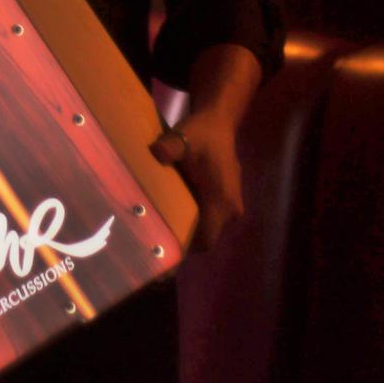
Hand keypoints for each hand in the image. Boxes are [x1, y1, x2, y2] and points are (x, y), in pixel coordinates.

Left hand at [150, 109, 242, 250]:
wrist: (219, 122)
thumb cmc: (202, 133)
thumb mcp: (183, 138)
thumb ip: (170, 147)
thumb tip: (156, 153)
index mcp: (221, 200)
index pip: (206, 239)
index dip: (186, 252)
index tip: (163, 260)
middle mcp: (230, 208)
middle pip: (205, 237)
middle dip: (182, 243)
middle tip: (153, 245)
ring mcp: (231, 204)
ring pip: (208, 228)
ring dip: (188, 231)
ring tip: (158, 231)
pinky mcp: (226, 199)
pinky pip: (209, 218)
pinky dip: (194, 220)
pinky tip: (171, 213)